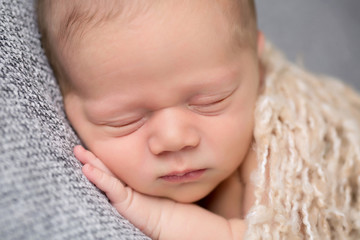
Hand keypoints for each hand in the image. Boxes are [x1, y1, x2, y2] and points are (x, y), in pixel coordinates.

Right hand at [74, 145, 245, 239]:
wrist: (234, 234)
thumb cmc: (232, 206)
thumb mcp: (226, 172)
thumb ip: (222, 153)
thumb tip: (228, 131)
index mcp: (168, 188)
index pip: (143, 168)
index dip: (129, 151)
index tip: (120, 130)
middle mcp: (154, 197)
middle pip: (123, 175)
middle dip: (105, 159)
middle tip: (86, 142)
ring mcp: (147, 206)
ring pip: (115, 185)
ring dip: (97, 168)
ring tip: (80, 152)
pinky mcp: (145, 215)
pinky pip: (120, 196)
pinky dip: (103, 182)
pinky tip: (89, 167)